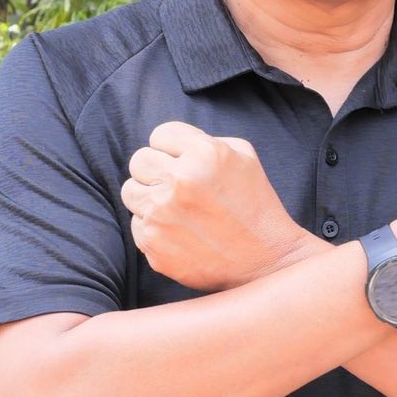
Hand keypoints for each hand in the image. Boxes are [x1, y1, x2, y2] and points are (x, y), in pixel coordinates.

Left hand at [120, 121, 310, 289]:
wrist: (266, 261)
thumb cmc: (256, 205)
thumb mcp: (243, 157)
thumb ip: (203, 140)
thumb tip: (170, 144)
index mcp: (203, 154)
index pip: (160, 135)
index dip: (173, 148)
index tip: (185, 162)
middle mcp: (179, 181)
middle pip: (139, 161)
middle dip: (157, 170)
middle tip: (178, 186)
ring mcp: (162, 215)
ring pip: (130, 192)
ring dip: (149, 197)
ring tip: (177, 209)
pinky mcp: (153, 245)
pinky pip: (137, 225)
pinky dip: (154, 228)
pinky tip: (181, 233)